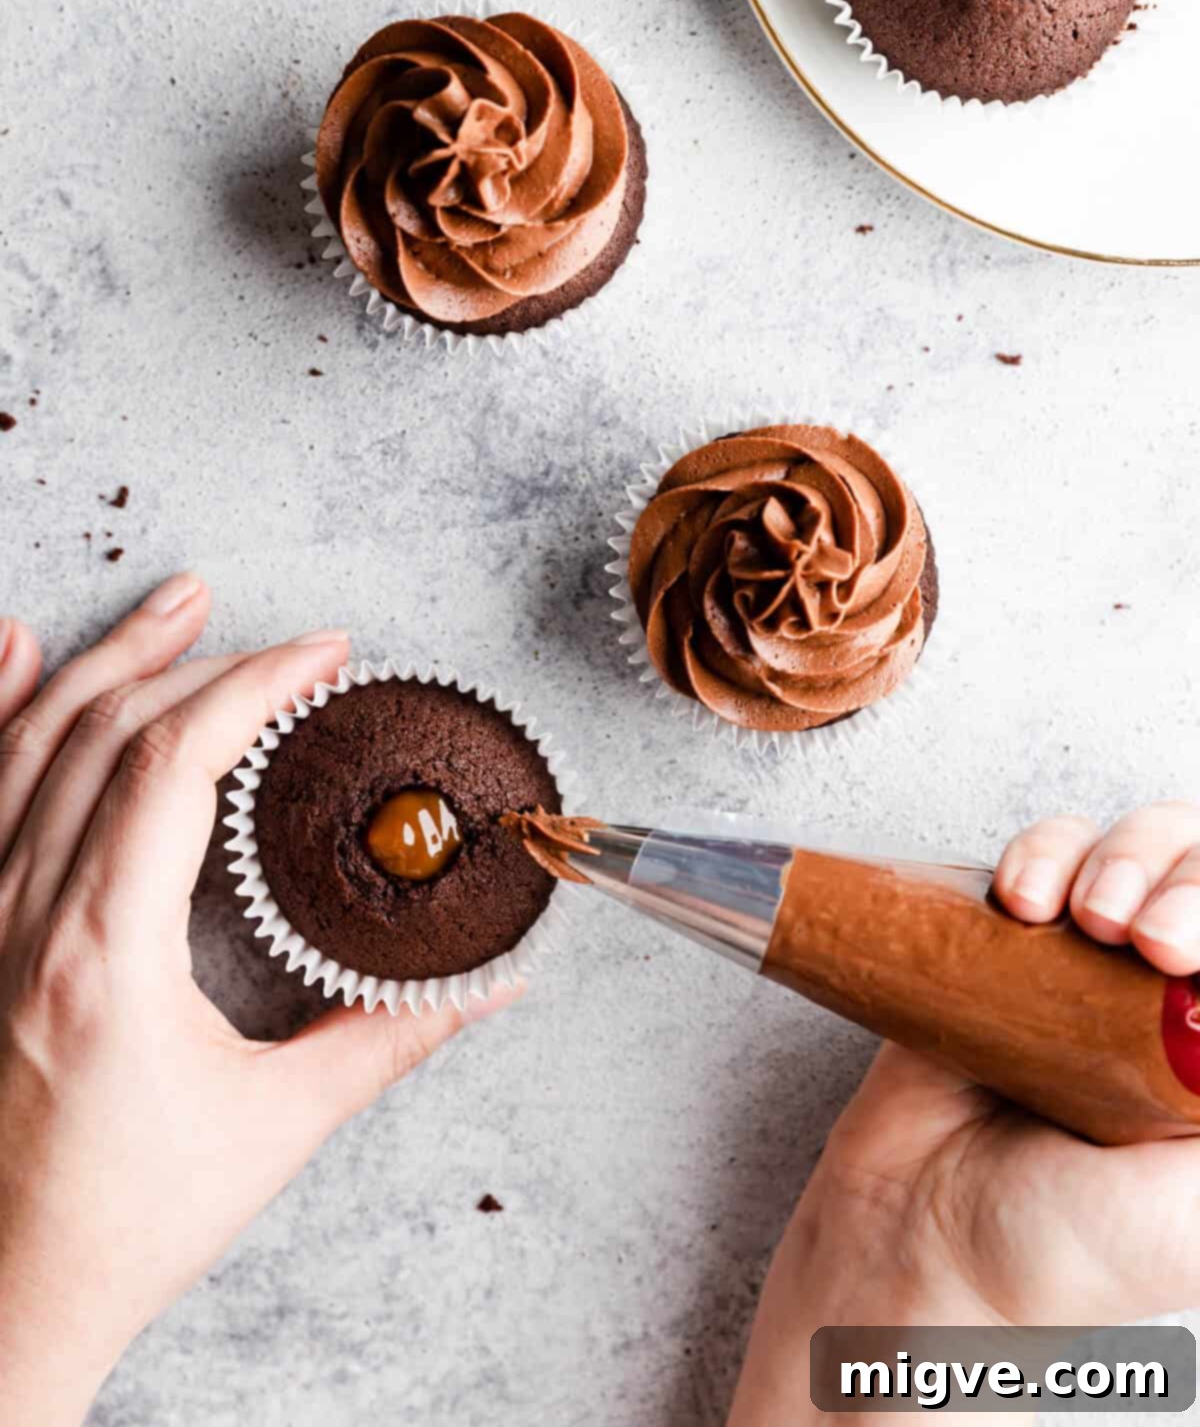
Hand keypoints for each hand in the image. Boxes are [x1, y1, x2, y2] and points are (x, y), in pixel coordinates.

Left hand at [0, 578, 515, 1426]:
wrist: (4, 1296)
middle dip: (202, 657)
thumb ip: (389, 1039)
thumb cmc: (122, 1223)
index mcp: (100, 953)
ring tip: (180, 600)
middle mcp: (20, 917)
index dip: (254, 684)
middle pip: (104, 729)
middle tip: (287, 639)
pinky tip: (16, 646)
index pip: (170, 762)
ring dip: (109, 658)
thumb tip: (488, 981)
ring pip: (29, 741)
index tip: (324, 656)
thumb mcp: (275, 1126)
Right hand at [730, 803, 1199, 1425]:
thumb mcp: (1198, 1202)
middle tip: (1142, 935)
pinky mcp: (1005, 942)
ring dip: (1113, 857)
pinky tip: (1018, 898)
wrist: (924, 1246)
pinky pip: (1042, 856)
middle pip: (1198, 872)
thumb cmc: (1070, 1254)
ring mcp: (1085, 965)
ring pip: (1129, 849)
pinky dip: (1039, 854)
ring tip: (1081, 915)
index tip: (1181, 952)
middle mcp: (1166, 1001)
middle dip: (1176, 876)